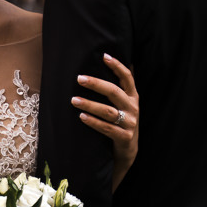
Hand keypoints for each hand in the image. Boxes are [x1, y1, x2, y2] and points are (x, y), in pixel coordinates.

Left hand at [73, 53, 138, 190]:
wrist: (128, 150)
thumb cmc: (122, 121)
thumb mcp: (125, 104)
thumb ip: (120, 87)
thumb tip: (114, 61)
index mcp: (133, 96)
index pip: (127, 77)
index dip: (117, 66)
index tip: (104, 56)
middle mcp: (133, 107)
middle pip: (114, 92)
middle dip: (96, 84)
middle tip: (79, 78)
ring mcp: (130, 123)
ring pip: (108, 111)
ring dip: (90, 104)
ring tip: (74, 100)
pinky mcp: (124, 137)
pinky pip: (107, 128)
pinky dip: (93, 122)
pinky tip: (81, 117)